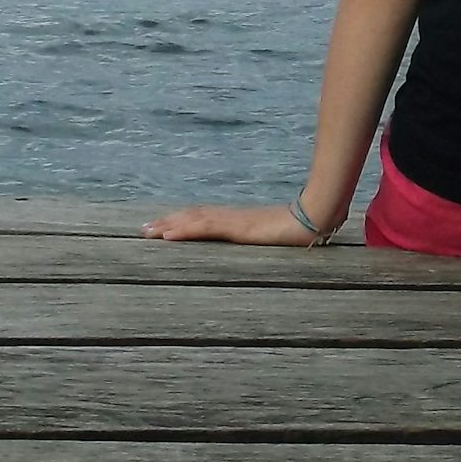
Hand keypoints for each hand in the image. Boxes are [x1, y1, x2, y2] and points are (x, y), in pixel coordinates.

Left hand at [142, 203, 328, 245]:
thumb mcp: (279, 239)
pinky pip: (206, 228)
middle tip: (143, 230)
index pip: (204, 218)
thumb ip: (269, 239)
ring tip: (148, 233)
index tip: (162, 227)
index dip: (181, 221)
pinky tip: (168, 236)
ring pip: (193, 221)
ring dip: (168, 226)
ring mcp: (234, 220)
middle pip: (192, 217)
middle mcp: (232, 217)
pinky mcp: (238, 227)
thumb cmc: (304, 229)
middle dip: (167, 223)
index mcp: (239, 221)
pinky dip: (184, 231)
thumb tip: (268, 244)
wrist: (317, 217)